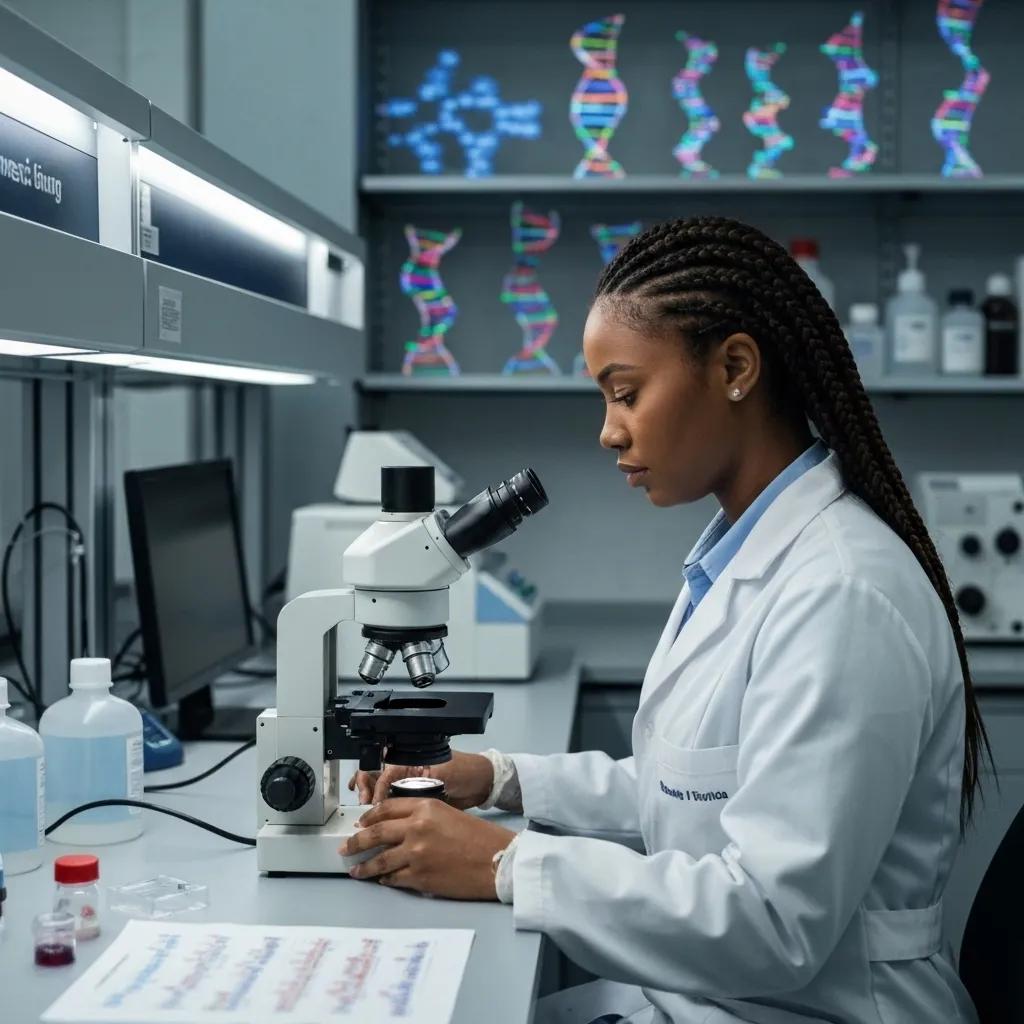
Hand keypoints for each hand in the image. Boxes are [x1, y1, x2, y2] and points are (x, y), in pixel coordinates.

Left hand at [340, 799, 514, 900]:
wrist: (496, 861)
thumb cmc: (479, 838)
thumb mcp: (448, 814)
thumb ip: (423, 817)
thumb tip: (398, 828)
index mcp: (425, 807)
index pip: (386, 809)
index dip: (369, 817)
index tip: (361, 823)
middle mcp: (416, 828)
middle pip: (375, 833)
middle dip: (357, 841)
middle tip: (346, 847)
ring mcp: (415, 854)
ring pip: (380, 860)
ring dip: (365, 866)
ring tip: (356, 870)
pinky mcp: (419, 877)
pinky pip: (394, 878)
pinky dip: (385, 880)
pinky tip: (382, 880)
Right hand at [348, 750, 493, 808]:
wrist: (482, 784)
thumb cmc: (465, 771)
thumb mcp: (441, 772)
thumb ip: (419, 781)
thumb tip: (395, 795)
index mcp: (411, 759)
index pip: (384, 770)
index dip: (376, 786)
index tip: (372, 803)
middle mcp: (406, 770)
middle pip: (376, 775)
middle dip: (365, 788)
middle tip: (363, 804)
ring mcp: (409, 785)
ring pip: (381, 790)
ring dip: (369, 800)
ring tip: (363, 813)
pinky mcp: (414, 801)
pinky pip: (393, 805)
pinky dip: (382, 812)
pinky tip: (375, 822)